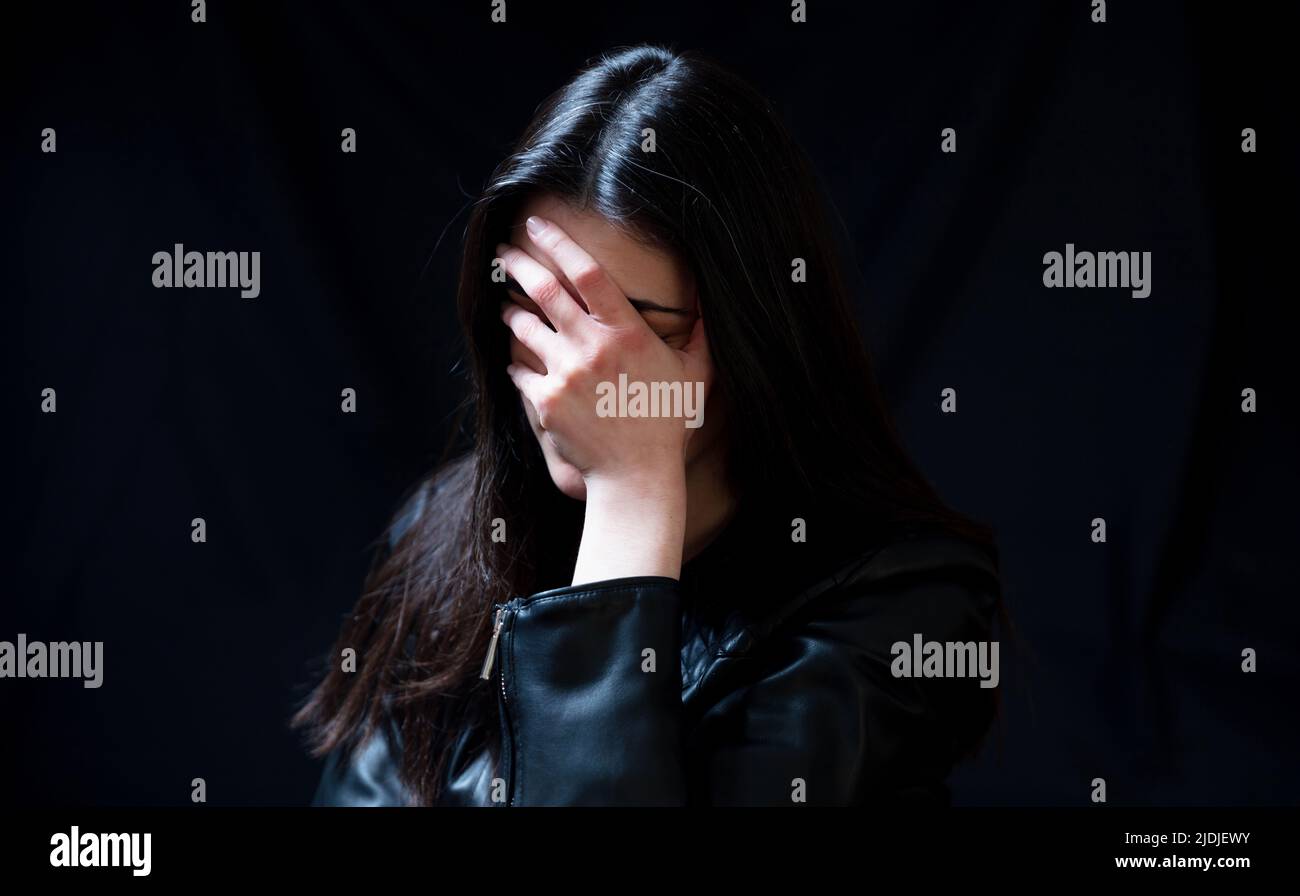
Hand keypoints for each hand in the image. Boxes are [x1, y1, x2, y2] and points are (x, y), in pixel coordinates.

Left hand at [497, 216, 710, 492]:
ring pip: (524, 327)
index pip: (586, 272)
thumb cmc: (666, 423)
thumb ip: (699, 334)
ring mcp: (565, 374)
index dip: (558, 242)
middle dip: (518, 264)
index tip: (537, 225)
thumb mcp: (694, 374)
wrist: (636, 475)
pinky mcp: (545, 401)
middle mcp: (591, 347)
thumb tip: (708, 302)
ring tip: (507, 305)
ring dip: (512, 311)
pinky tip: (515, 358)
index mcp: (626, 332)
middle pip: (544, 289)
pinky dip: (514, 361)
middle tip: (504, 253)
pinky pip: (518, 370)